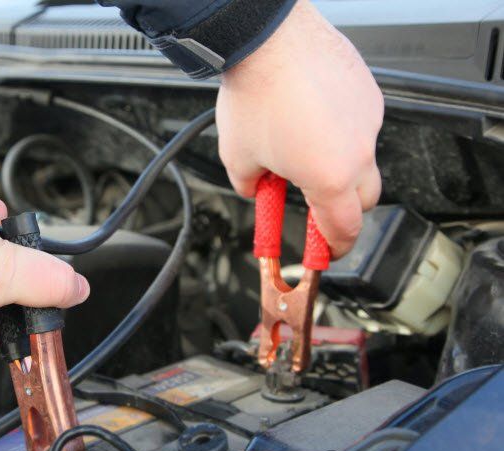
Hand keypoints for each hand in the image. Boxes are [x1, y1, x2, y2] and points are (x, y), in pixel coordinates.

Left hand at [216, 0, 383, 256]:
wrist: (267, 39)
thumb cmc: (255, 93)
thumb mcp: (238, 157)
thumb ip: (252, 187)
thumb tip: (256, 190)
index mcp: (330, 177)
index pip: (344, 230)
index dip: (333, 249)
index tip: (325, 253)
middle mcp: (358, 151)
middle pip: (365, 200)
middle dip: (342, 211)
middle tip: (315, 210)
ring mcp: (368, 119)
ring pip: (362, 158)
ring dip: (338, 166)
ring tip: (299, 148)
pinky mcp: (368, 92)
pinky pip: (360, 124)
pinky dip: (340, 130)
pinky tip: (309, 117)